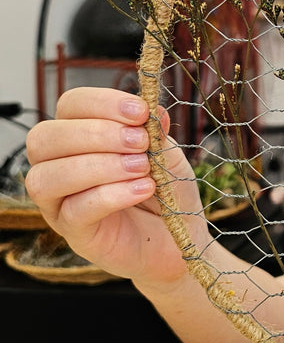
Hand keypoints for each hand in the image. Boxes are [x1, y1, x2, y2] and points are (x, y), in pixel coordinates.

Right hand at [25, 87, 205, 285]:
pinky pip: (75, 210)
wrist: (180, 240)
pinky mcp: (74, 233)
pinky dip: (112, 194)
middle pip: (44, 138)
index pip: (69, 106)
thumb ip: (155, 133)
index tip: (140, 112)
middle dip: (96, 134)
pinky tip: (143, 188)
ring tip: (142, 167)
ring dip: (99, 165)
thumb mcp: (166, 155)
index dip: (101, 103)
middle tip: (140, 142)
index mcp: (78, 137)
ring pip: (47, 177)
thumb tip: (152, 109)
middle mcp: (58, 167)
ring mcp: (59, 203)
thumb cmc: (167, 192)